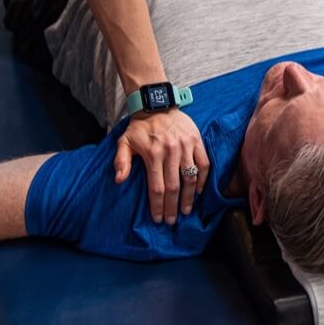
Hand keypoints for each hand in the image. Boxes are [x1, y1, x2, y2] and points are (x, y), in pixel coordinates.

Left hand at [114, 108, 210, 223]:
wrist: (156, 104)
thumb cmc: (140, 127)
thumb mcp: (124, 142)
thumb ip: (121, 161)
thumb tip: (119, 180)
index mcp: (152, 154)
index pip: (157, 187)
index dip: (158, 206)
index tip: (158, 219)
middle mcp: (170, 151)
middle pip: (174, 186)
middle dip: (173, 207)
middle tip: (172, 220)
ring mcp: (186, 146)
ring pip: (190, 177)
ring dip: (189, 197)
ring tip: (186, 210)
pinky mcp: (196, 140)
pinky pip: (204, 164)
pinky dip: (203, 179)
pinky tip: (199, 191)